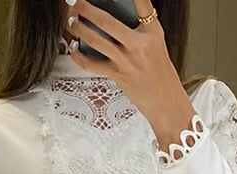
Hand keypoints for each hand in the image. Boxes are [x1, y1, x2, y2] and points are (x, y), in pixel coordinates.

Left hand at [64, 0, 195, 133]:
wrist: (165, 100)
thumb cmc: (159, 73)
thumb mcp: (155, 44)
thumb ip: (139, 29)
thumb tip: (111, 19)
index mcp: (152, 32)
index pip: (142, 4)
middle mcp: (140, 44)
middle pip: (107, 21)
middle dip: (86, 9)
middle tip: (76, 2)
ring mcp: (128, 60)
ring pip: (97, 40)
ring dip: (79, 29)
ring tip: (71, 22)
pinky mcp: (118, 75)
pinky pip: (92, 64)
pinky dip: (79, 56)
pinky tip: (75, 48)